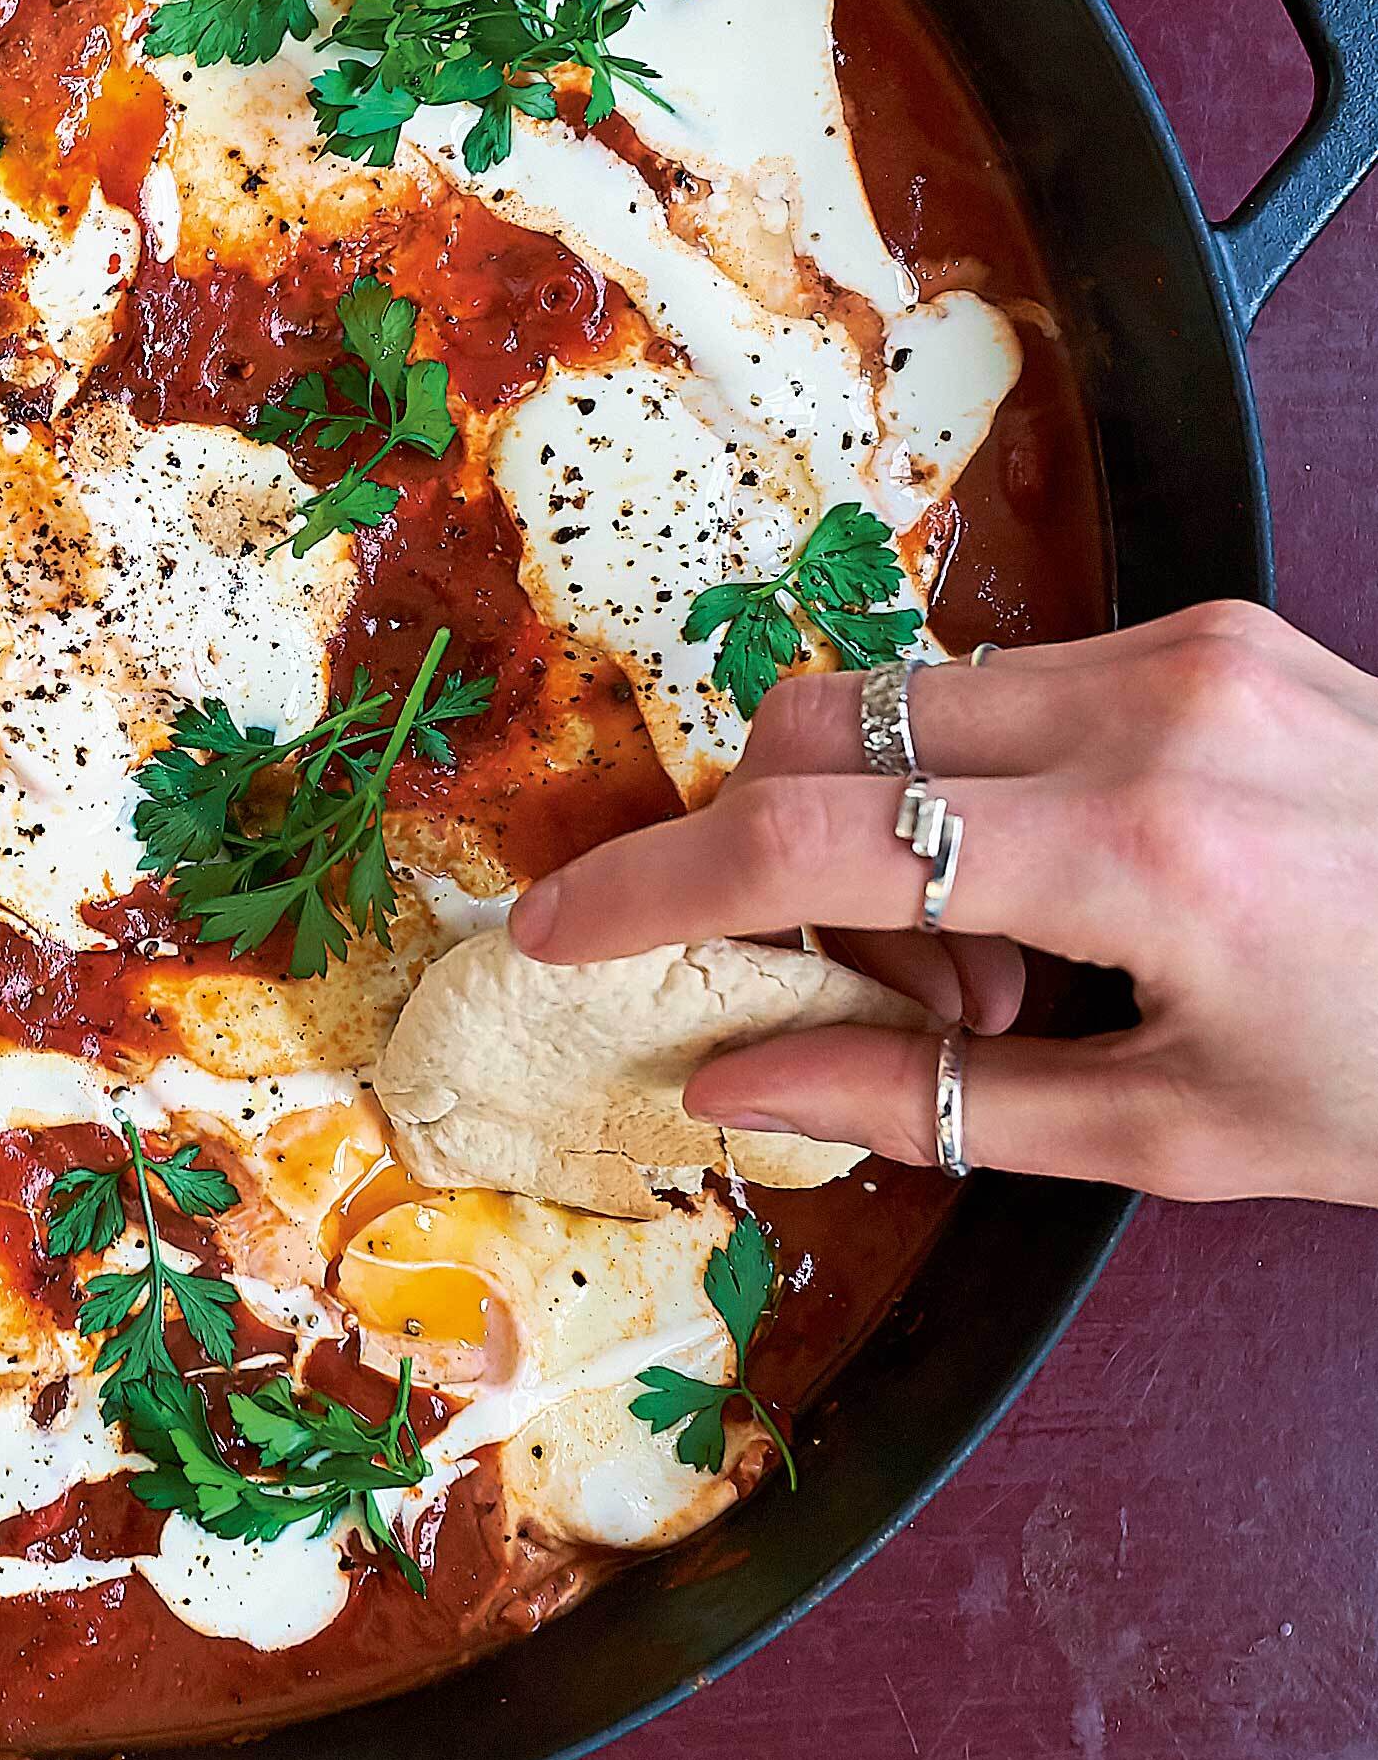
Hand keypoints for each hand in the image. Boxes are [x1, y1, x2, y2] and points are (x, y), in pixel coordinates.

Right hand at [509, 601, 1377, 1202]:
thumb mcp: (1183, 1134)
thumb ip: (927, 1103)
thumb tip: (732, 1082)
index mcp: (1146, 849)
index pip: (810, 839)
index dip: (650, 886)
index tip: (553, 928)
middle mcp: (1151, 705)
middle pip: (818, 732)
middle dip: (771, 862)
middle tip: (873, 996)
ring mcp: (1184, 645)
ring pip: (894, 705)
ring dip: (874, 835)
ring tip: (998, 969)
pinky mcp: (1207, 625)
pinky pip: (992, 691)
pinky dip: (960, 794)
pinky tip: (1054, 896)